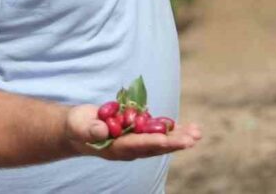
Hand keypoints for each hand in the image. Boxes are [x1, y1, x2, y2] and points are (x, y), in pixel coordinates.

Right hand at [64, 104, 201, 160]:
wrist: (78, 129)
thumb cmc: (77, 127)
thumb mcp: (79, 126)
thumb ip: (91, 129)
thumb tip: (103, 130)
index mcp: (116, 148)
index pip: (139, 146)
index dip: (155, 142)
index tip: (170, 140)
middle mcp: (129, 149)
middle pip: (155, 147)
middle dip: (175, 142)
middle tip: (194, 138)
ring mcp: (135, 142)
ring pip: (160, 141)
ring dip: (179, 137)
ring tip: (197, 132)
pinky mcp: (137, 134)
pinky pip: (157, 133)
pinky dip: (172, 130)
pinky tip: (187, 128)